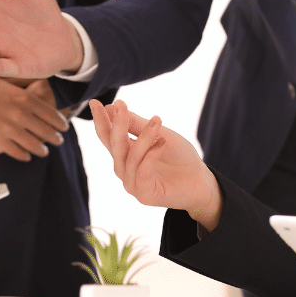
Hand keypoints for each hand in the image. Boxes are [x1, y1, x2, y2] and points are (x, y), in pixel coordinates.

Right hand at [0, 75, 68, 161]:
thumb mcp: (10, 84)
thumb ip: (25, 94)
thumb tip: (40, 98)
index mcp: (25, 98)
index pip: (51, 115)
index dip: (60, 123)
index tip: (63, 127)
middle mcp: (21, 114)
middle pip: (46, 131)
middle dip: (55, 138)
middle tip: (58, 140)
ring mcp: (10, 128)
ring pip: (34, 144)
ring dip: (41, 149)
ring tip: (44, 151)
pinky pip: (16, 152)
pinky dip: (23, 155)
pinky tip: (26, 156)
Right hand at [90, 99, 222, 230]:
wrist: (201, 181)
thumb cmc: (179, 158)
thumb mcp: (159, 134)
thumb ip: (137, 125)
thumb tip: (112, 107)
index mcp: (125, 155)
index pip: (108, 137)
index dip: (101, 120)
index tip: (94, 102)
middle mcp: (125, 170)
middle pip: (115, 146)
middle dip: (117, 124)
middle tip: (121, 104)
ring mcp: (133, 184)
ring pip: (130, 158)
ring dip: (144, 138)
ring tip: (157, 120)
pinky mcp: (146, 194)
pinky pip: (143, 173)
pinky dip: (151, 156)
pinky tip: (162, 142)